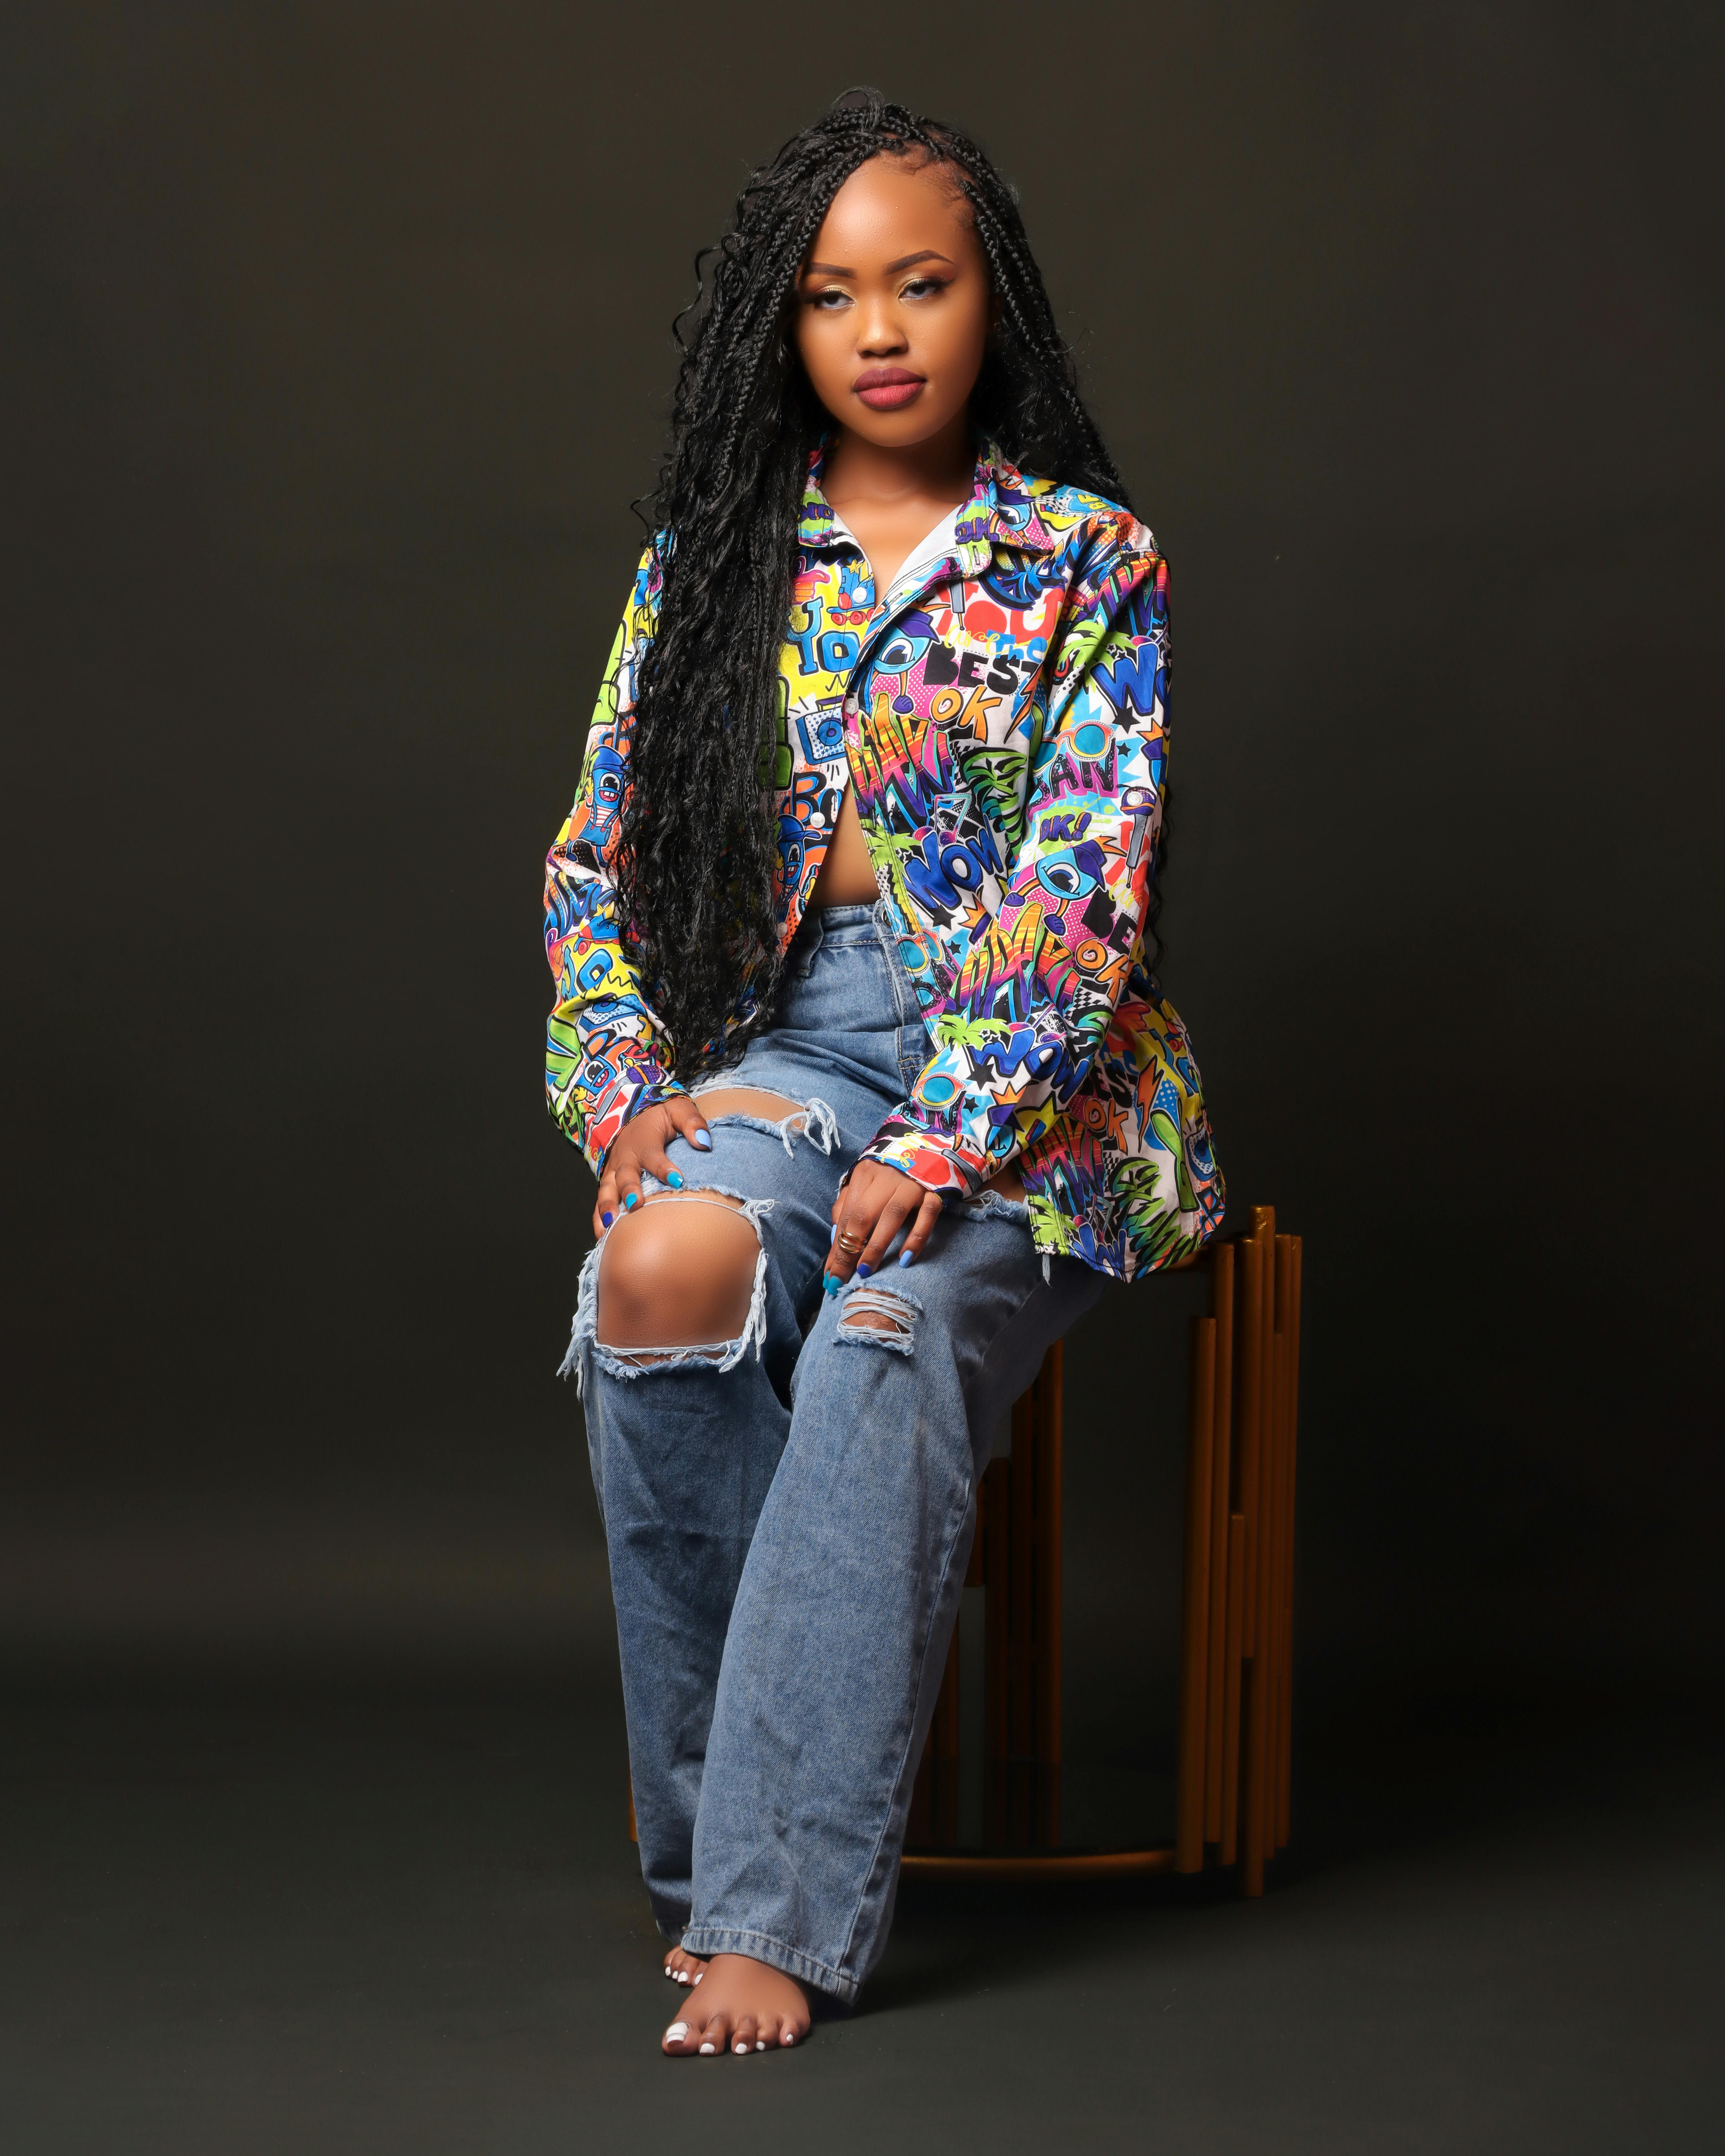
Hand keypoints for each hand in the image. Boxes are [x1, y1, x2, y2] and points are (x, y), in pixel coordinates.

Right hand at [594, 1098, 711, 1235]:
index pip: (653, 1155)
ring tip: (610, 1227)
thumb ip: (691, 1122)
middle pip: (625, 1175)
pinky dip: (598, 1218)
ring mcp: (614, 1170)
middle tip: (637, 1206)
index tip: (678, 1181)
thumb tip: (703, 1142)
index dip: (663, 1168)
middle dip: (630, 1191)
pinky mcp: (609, 1181)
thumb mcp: (678, 1109)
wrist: (634, 1113)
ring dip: (608, 1208)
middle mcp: (625, 1157)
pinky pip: (600, 1200)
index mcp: (644, 1139)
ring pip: (607, 1190)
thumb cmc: (661, 1116)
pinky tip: (603, 1235)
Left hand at [825, 1159, 943, 1291]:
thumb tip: (834, 1236)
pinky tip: (904, 1260)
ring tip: (865, 1271)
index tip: (830, 1274)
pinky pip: (927, 1216)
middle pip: (863, 1216)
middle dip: (849, 1250)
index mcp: (865, 1174)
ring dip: (876, 1246)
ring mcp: (912, 1184)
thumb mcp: (865, 1183)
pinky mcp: (935, 1191)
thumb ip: (848, 1205)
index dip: (836, 1246)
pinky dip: (916, 1238)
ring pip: (892, 1216)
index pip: (846, 1216)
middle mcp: (887, 1177)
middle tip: (842, 1279)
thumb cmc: (891, 1173)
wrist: (931, 1147)